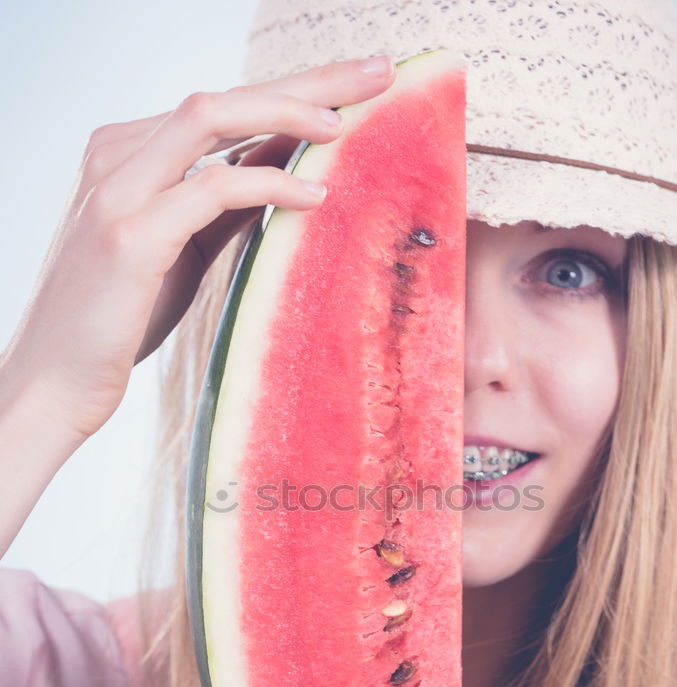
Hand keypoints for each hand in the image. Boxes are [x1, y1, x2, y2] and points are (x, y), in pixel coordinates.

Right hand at [5, 55, 395, 443]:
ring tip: (350, 125)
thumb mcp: (181, 249)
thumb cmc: (119, 318)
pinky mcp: (128, 234)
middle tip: (378, 71)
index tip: (357, 85)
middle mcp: (117, 155)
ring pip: (212, 118)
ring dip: (290, 112)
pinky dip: (269, 185)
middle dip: (309, 80)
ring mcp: (117, 189)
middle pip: (225, 97)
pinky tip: (314, 195)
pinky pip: (211, 189)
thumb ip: (224, 208)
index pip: (223, 108)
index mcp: (129, 154)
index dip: (293, 90)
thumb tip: (289, 177)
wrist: (55, 381)